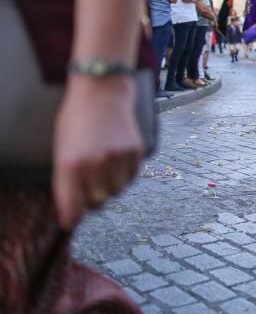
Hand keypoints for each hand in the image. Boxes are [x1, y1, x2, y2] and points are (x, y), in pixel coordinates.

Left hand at [53, 77, 142, 230]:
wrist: (102, 92)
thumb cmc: (77, 119)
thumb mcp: (62, 148)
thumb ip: (66, 177)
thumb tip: (74, 204)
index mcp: (70, 165)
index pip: (72, 206)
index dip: (72, 218)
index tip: (72, 222)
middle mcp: (95, 164)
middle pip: (97, 202)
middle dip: (92, 199)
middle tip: (90, 189)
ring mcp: (117, 158)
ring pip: (116, 191)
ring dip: (110, 186)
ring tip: (105, 169)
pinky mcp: (135, 152)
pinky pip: (131, 177)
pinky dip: (124, 174)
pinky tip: (117, 159)